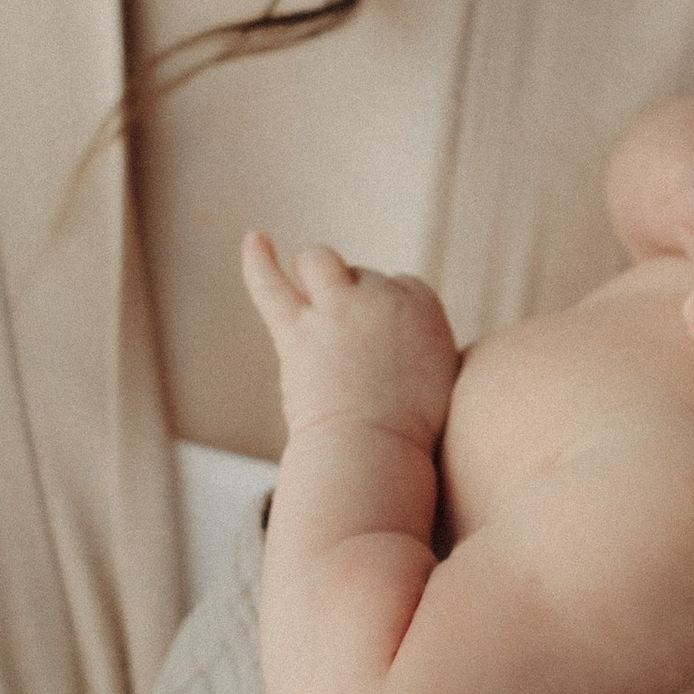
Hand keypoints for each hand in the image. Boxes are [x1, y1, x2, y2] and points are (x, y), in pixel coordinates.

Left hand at [242, 237, 457, 443]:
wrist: (375, 455)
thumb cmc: (409, 431)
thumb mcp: (440, 374)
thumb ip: (420, 342)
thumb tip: (394, 335)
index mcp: (424, 305)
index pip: (401, 284)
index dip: (388, 313)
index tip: (386, 348)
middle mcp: (380, 297)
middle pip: (362, 273)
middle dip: (355, 299)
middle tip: (353, 352)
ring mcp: (335, 310)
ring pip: (319, 260)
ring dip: (316, 273)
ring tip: (315, 301)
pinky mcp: (297, 330)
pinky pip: (269, 283)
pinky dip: (257, 259)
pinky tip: (253, 238)